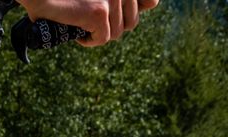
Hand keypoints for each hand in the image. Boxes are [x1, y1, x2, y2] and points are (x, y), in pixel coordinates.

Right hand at [17, 0, 158, 45]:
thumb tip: (148, 6)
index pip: (150, 2)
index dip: (135, 11)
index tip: (116, 14)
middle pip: (131, 22)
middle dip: (111, 27)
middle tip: (91, 24)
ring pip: (116, 32)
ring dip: (99, 34)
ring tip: (82, 27)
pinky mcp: (99, 12)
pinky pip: (101, 39)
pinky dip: (88, 41)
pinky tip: (77, 34)